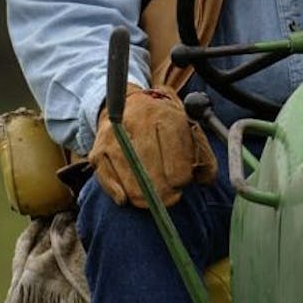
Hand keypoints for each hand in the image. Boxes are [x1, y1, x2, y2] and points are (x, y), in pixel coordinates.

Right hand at [88, 87, 216, 207]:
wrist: (131, 104)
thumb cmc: (165, 125)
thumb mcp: (190, 132)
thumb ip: (205, 158)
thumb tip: (204, 181)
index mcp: (166, 118)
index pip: (176, 166)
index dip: (182, 181)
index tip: (182, 182)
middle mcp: (138, 123)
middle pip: (152, 175)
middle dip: (164, 194)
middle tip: (169, 197)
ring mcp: (115, 137)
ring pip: (131, 181)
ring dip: (143, 197)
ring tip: (151, 198)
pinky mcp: (98, 150)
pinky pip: (108, 181)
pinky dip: (119, 193)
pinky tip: (127, 197)